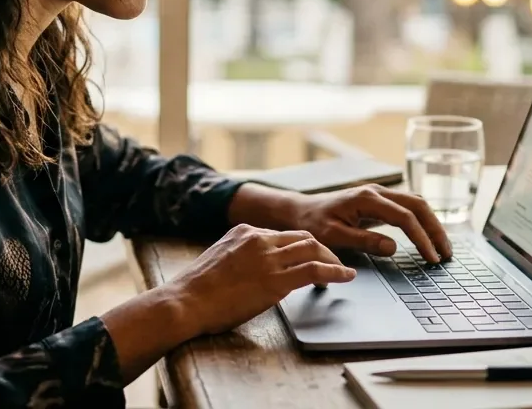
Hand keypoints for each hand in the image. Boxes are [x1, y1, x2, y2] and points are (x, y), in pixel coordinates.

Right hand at [165, 224, 355, 336]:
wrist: (186, 301)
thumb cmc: (197, 290)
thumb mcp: (219, 260)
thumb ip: (239, 257)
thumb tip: (254, 270)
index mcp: (243, 231)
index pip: (282, 234)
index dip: (300, 246)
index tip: (309, 255)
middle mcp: (259, 239)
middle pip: (302, 236)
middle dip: (321, 248)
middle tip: (333, 261)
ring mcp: (268, 258)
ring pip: (312, 249)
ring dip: (332, 259)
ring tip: (343, 269)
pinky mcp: (275, 280)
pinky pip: (315, 270)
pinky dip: (335, 272)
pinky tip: (346, 277)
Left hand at [287, 184, 452, 263]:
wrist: (300, 211)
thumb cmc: (313, 223)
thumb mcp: (333, 236)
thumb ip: (363, 241)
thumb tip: (393, 248)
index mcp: (367, 198)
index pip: (405, 218)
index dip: (421, 238)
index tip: (431, 258)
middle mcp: (377, 192)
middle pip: (418, 205)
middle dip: (435, 229)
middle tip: (446, 254)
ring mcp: (380, 194)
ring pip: (416, 204)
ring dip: (432, 224)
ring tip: (443, 248)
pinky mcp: (380, 201)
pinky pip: (408, 207)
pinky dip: (422, 221)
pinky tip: (428, 236)